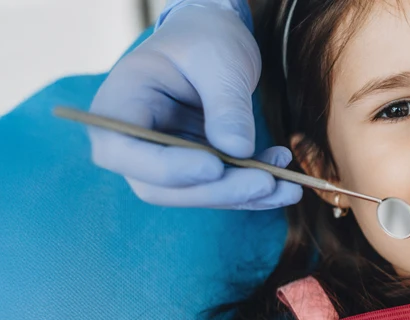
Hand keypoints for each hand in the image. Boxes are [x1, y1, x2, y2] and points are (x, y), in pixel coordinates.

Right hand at [87, 0, 300, 209]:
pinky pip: (220, 188)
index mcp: (120, 104)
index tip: (213, 166)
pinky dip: (253, 190)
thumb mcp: (219, 61)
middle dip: (217, 190)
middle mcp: (133, 140)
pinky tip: (286, 183)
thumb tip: (238, 150)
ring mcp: (163, 159)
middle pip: (161, 186)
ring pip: (195, 194)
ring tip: (289, 188)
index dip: (166, 167)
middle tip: (266, 183)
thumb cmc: (206, 40)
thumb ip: (226, 105)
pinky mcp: (195, 167)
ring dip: (243, 196)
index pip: (123, 150)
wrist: (214, 38)